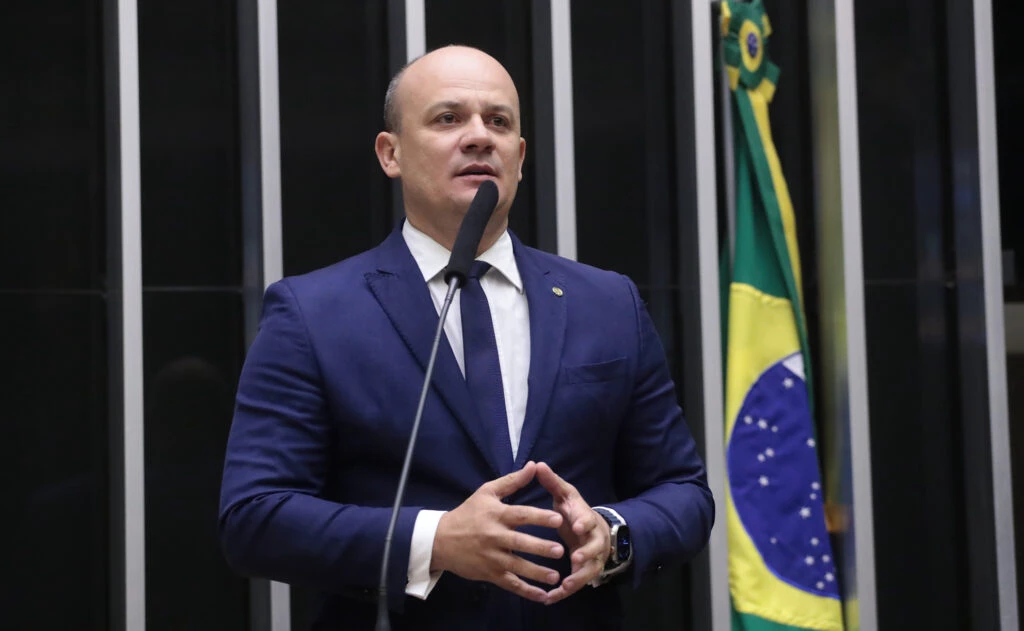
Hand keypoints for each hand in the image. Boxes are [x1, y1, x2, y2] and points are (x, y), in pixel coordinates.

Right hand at [431, 461, 565, 601]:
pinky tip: (543, 596)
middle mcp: (495, 536)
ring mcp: (492, 557)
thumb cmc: (468, 513)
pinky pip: (511, 584)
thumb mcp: (487, 492)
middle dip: (540, 547)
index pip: (521, 515)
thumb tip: (534, 466)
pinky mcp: (490, 574)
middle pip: (520, 542)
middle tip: (560, 550)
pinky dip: (527, 591)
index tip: (558, 519)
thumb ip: (512, 481)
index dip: (539, 517)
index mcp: (496, 515)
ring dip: (537, 572)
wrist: (440, 540)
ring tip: (556, 577)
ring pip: (517, 566)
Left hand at [535, 462, 610, 604]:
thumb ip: (552, 483)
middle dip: (587, 554)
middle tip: (576, 559)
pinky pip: (577, 583)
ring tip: (565, 586)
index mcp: (586, 518)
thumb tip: (538, 464)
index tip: (578, 525)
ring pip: (588, 571)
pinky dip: (565, 592)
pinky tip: (551, 598)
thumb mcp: (565, 495)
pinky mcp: (584, 571)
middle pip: (595, 548)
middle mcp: (593, 539)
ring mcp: (592, 558)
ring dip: (578, 579)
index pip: (588, 519)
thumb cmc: (574, 510)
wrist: (590, 528)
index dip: (584, 522)